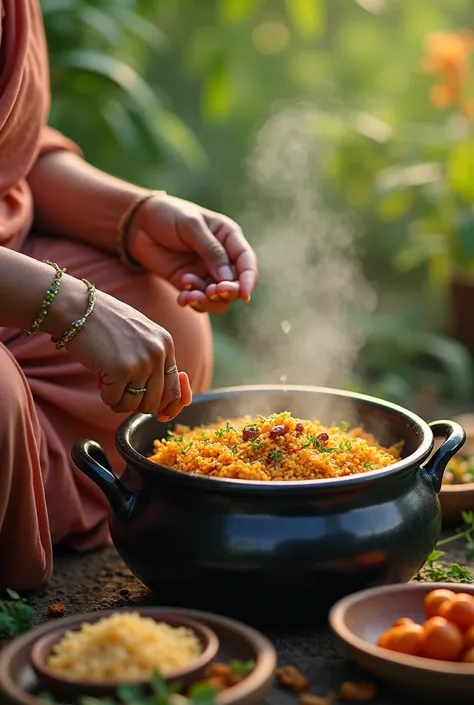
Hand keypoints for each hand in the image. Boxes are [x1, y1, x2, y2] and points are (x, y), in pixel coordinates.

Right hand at [65, 287, 191, 419]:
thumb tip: (161, 403)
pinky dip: (106, 396)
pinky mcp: (120, 371)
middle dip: (137, 402)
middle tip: (122, 389)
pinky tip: (100, 379)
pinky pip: (115, 401)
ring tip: (109, 382)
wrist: (77, 307)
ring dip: (120, 401)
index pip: (176, 388)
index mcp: (166, 343)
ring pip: (136, 405)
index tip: (161, 415)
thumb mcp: (139, 335)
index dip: (168, 406)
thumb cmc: (103, 322)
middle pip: (156, 401)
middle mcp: (158, 353)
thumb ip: (153, 360)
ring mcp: (141, 362)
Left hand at [127, 195, 257, 313]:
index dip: (248, 279)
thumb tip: (227, 278)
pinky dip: (192, 302)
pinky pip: (198, 300)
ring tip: (191, 295)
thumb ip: (210, 250)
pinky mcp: (189, 283)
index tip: (244, 294)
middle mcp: (221, 258)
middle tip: (212, 292)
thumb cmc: (167, 215)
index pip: (246, 262)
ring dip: (208, 301)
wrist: (138, 223)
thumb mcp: (190, 226)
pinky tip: (182, 298)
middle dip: (226, 292)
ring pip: (218, 297)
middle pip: (235, 284)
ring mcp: (205, 272)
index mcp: (228, 238)